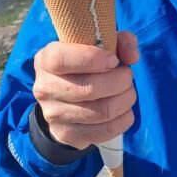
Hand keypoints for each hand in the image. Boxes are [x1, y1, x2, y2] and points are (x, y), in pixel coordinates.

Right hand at [32, 32, 139, 150]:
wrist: (65, 99)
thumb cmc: (86, 65)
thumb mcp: (98, 44)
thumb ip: (119, 42)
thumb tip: (132, 56)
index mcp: (46, 60)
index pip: (61, 60)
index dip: (91, 59)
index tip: (113, 60)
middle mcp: (44, 88)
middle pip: (87, 89)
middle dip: (119, 81)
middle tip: (128, 76)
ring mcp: (53, 114)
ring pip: (99, 112)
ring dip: (124, 101)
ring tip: (128, 92)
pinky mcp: (67, 134)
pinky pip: (104, 131)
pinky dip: (123, 120)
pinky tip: (125, 111)